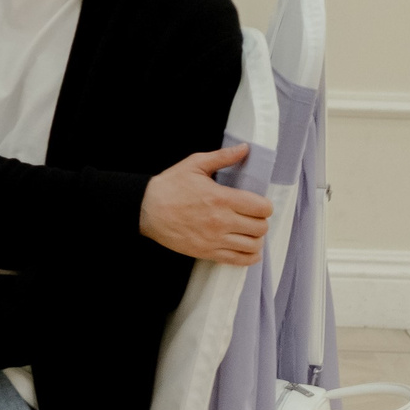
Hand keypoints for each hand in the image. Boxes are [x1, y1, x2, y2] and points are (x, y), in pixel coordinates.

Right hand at [140, 145, 271, 264]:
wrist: (146, 210)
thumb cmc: (169, 187)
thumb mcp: (193, 165)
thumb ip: (222, 157)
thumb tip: (245, 148)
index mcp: (221, 198)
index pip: (262, 207)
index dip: (263, 205)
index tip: (256, 203)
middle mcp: (221, 221)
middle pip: (261, 227)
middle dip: (260, 220)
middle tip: (251, 216)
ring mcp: (216, 239)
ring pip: (254, 245)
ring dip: (256, 238)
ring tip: (247, 230)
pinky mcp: (208, 252)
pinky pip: (241, 260)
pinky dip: (250, 255)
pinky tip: (247, 247)